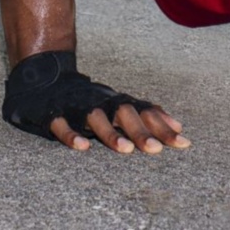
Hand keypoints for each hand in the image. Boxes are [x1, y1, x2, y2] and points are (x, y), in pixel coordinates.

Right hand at [48, 100, 189, 154]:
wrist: (47, 79)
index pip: (146, 113)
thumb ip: (148, 116)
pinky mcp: (54, 115)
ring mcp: (78, 108)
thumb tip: (179, 127)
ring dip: (111, 133)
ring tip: (125, 150)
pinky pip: (62, 125)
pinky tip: (82, 147)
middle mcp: (102, 103)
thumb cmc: (93, 100)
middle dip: (141, 131)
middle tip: (156, 150)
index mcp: (119, 102)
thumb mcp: (120, 105)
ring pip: (96, 118)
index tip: (183, 143)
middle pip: (124, 113)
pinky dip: (71, 135)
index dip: (164, 127)